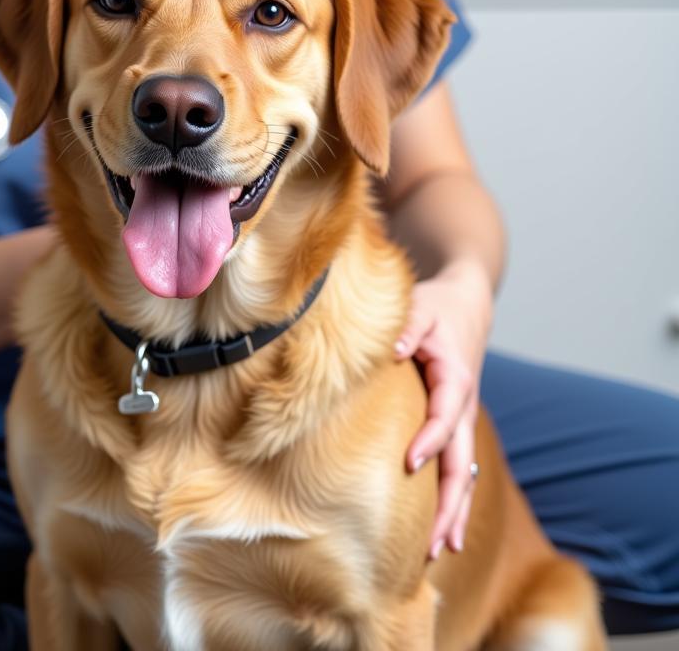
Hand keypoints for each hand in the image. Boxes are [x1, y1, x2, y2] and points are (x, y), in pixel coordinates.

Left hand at [395, 256, 492, 559]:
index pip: (443, 416)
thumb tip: (392, 349)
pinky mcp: (456, 426)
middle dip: (448, 503)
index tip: (409, 463)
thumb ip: (407, 328)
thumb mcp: (420, 308)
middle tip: (432, 541)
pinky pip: (459, 468)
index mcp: (455, 378)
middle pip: (461, 462)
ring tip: (442, 552)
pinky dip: (455, 500)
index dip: (429, 440)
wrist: (467, 305)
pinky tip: (446, 533)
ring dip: (454, 512)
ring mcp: (463, 420)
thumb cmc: (436, 307)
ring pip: (464, 474)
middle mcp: (463, 406)